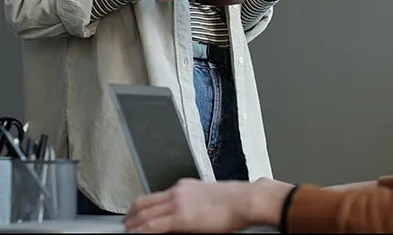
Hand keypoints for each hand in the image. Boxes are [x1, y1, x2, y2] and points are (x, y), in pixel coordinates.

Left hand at [124, 178, 292, 232]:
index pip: (155, 195)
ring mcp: (178, 203)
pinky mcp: (181, 218)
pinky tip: (136, 234)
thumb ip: (192, 202)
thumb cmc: (234, 200)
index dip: (141, 205)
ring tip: (126, 230)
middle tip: (124, 223)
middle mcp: (178, 191)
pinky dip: (142, 230)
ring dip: (133, 223)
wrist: (244, 200)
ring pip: (145, 214)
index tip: (135, 213)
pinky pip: (153, 226)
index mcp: (185, 186)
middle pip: (145, 202)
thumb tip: (187, 212)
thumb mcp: (208, 196)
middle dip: (131, 214)